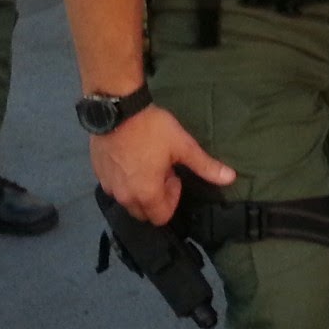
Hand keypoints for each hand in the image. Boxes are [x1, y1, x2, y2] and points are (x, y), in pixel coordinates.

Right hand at [90, 106, 236, 224]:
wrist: (117, 110)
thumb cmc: (153, 130)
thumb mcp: (183, 146)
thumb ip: (206, 166)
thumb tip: (231, 178)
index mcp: (146, 194)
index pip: (161, 217)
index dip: (172, 200)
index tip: (174, 177)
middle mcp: (124, 196)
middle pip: (143, 212)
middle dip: (155, 198)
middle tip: (162, 170)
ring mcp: (108, 186)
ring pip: (127, 201)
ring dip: (139, 190)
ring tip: (147, 163)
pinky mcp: (97, 174)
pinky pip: (113, 188)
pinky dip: (124, 181)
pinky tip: (131, 158)